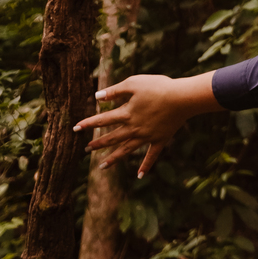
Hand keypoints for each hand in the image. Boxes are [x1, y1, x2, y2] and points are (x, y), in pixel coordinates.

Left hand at [74, 72, 218, 177]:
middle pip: (112, 138)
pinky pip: (151, 156)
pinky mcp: (160, 140)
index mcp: (126, 114)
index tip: (75, 128)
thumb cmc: (158, 87)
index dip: (88, 123)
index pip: (102, 120)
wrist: (182, 98)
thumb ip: (115, 91)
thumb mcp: (134, 83)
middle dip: (98, 143)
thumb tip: (97, 97)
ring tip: (101, 166)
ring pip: (126, 150)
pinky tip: (139, 175)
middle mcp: (133, 128)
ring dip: (113, 158)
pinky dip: (145, 166)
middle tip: (87, 149)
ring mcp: (146, 137)